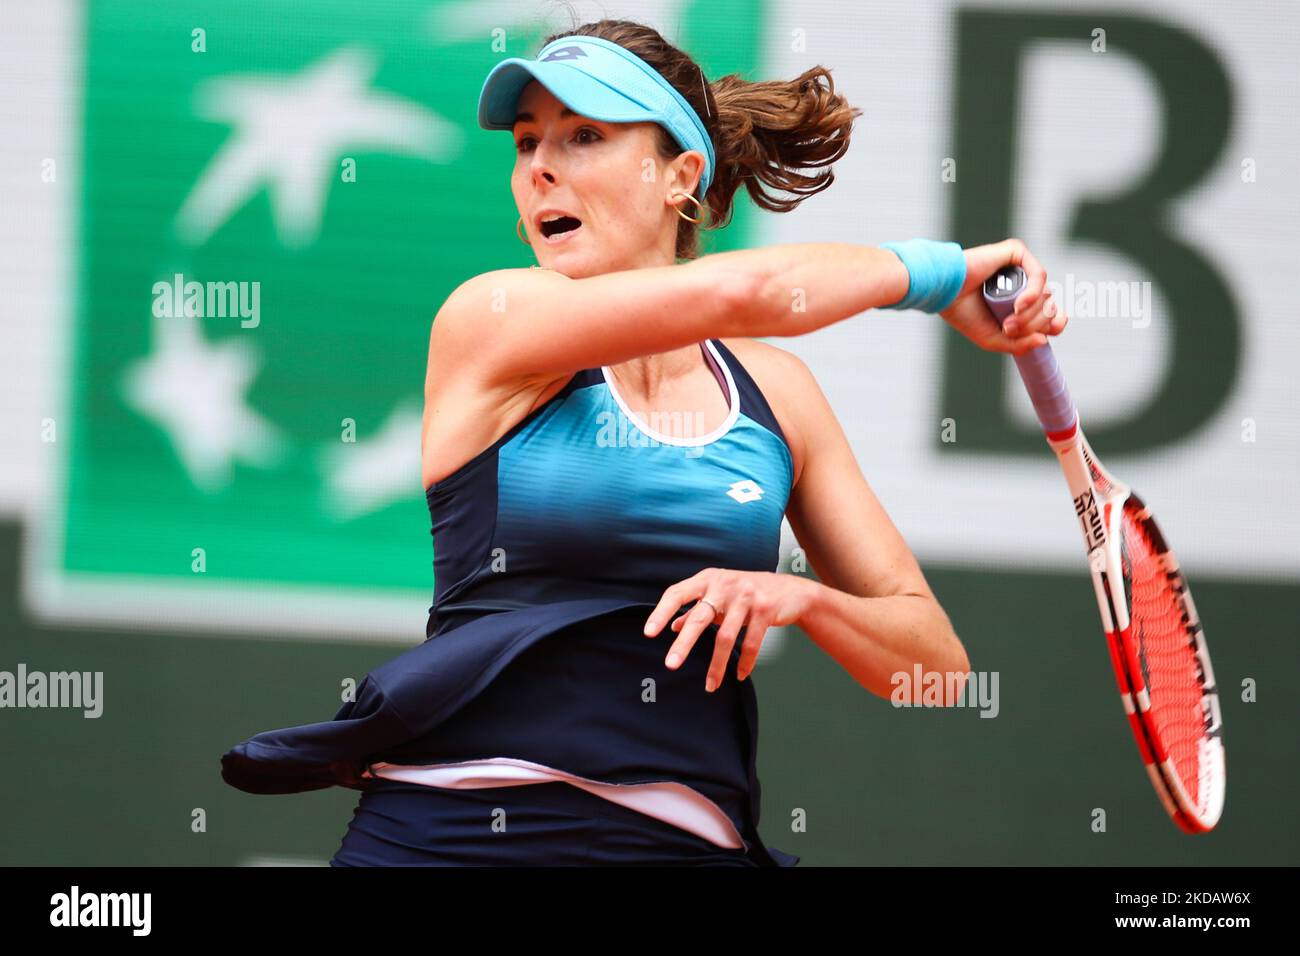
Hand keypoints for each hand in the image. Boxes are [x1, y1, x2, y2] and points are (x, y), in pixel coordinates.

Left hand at [642, 569, 813, 691]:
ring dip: (717, 665)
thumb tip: (672, 626)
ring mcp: (746, 597)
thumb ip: (696, 608)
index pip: (677, 593)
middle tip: (670, 664)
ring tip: (710, 685)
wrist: (791, 591)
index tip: (648, 632)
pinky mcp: (765, 610)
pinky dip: (744, 662)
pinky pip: (751, 643)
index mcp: (708, 579)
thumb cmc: (748, 593)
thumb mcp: (720, 595)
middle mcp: (725, 585)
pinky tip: (738, 675)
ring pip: (725, 636)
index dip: (661, 612)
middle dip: (684, 644)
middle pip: (699, 618)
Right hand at [939, 237, 1068, 354]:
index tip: (1049, 332)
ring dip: (1031, 313)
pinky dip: (1033, 293)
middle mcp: (1022, 282)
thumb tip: (1043, 340)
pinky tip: (1019, 305)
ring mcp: (1020, 267)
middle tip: (1009, 328)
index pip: (1048, 311)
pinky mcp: (1016, 253)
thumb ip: (1019, 344)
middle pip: (1048, 305)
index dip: (1054, 323)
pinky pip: (1038, 275)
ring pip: (1045, 293)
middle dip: (1035, 323)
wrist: (944, 293)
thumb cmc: (963, 314)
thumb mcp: (994, 338)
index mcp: (1018, 300)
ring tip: (1008, 320)